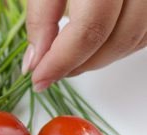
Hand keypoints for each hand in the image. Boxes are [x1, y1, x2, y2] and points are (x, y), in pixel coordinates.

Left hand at [23, 0, 146, 91]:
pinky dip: (116, 47)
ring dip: (96, 59)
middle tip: (50, 72)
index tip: (38, 80)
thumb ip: (41, 17)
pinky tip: (94, 46)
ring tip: (69, 61)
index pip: (88, 27)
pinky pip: (144, 34)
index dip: (60, 61)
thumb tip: (35, 62)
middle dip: (77, 63)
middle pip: (114, 36)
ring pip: (133, 38)